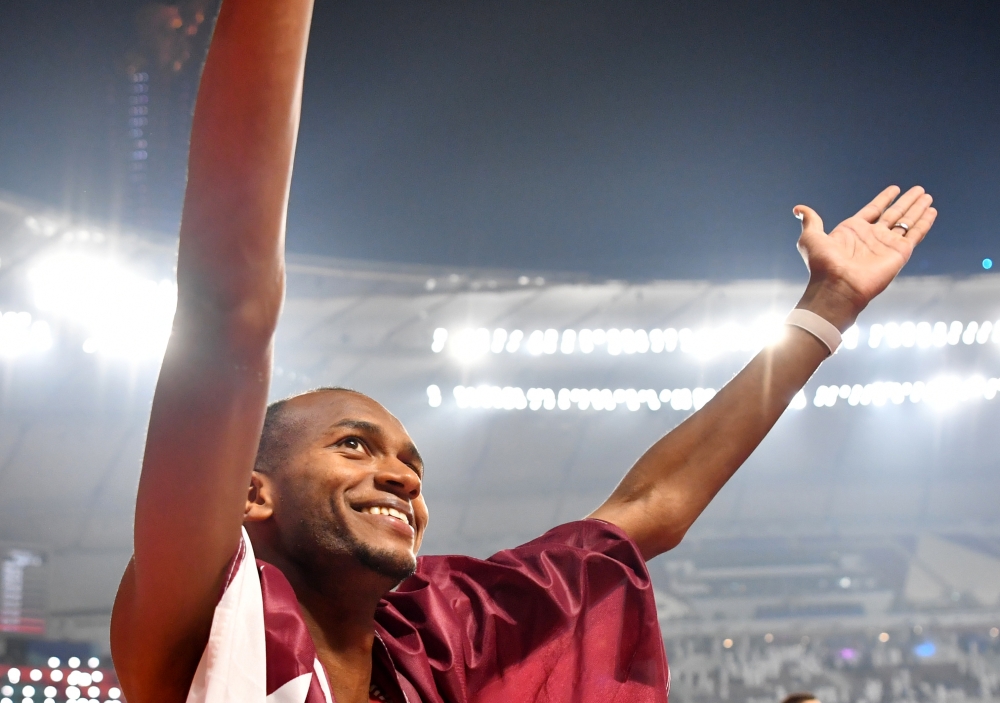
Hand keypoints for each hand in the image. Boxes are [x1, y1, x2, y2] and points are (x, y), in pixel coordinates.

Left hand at [793, 185, 936, 329]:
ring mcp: (887, 245)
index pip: (873, 210)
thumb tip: (798, 208)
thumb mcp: (811, 238)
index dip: (884, 199)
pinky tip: (932, 212)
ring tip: (927, 196)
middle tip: (919, 190)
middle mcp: (872, 236)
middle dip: (906, 202)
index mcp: (853, 231)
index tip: (895, 188)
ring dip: (918, 209)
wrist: (837, 287)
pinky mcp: (899, 253)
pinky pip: (915, 234)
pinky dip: (924, 223)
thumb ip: (811, 221)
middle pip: (894, 214)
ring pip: (906, 222)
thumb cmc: (822, 265)